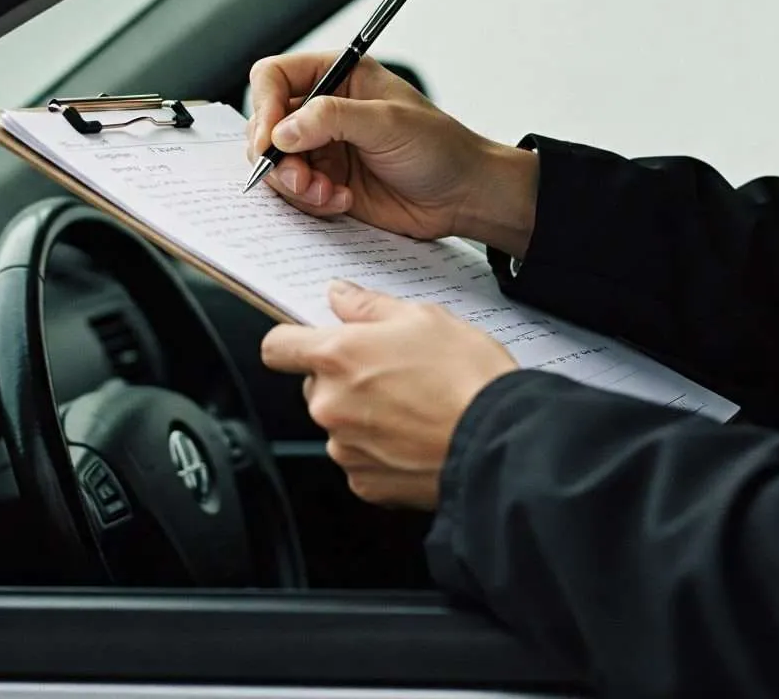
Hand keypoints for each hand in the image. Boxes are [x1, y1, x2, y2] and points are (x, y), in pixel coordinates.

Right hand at [248, 52, 537, 257]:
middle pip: (266, 125)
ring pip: (276, 164)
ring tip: (326, 193)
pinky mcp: (326, 183)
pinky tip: (340, 201)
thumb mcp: (388, 123)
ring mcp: (323, 149)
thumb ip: (332, 119)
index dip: (264, 106)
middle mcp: (324, 111)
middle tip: (300, 178)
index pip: (275, 78)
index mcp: (338, 78)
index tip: (269, 139)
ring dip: (293, 184)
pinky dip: (309, 201)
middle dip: (277, 156)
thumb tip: (283, 130)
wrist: (464, 196)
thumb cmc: (441, 148)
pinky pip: (295, 193)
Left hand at [261, 280, 516, 509]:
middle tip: (390, 372)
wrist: (502, 442)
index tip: (308, 342)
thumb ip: (368, 306)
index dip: (292, 341)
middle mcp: (329, 405)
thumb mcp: (422, 318)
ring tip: (412, 406)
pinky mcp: (365, 483)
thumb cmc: (467, 377)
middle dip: (342, 378)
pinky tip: (414, 437)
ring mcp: (344, 448)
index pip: (277, 347)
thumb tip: (340, 295)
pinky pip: (359, 459)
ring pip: (338, 423)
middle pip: (313, 386)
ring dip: (361, 415)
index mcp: (336, 357)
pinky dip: (379, 450)